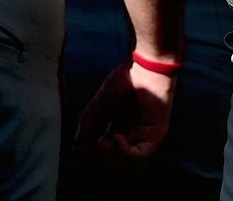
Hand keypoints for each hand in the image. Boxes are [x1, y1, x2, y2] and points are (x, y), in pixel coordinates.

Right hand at [71, 60, 175, 179]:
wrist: (145, 62)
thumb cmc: (126, 78)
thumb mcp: (101, 104)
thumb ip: (89, 124)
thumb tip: (76, 148)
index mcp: (122, 132)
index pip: (107, 158)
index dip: (91, 159)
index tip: (78, 150)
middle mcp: (136, 139)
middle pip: (120, 170)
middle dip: (101, 164)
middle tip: (92, 149)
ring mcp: (147, 138)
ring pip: (133, 170)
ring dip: (113, 162)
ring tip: (103, 145)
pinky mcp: (156, 133)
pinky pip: (141, 156)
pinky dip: (125, 153)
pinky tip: (114, 137)